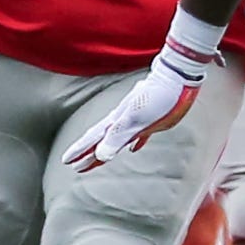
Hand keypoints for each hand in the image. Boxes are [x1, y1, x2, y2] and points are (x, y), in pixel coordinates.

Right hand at [62, 42, 212, 171]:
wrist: (177, 77)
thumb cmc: (157, 97)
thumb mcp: (136, 120)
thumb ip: (118, 137)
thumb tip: (101, 155)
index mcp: (117, 121)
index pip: (93, 139)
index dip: (80, 151)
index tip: (67, 162)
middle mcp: (123, 121)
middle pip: (101, 140)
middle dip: (88, 154)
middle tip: (76, 167)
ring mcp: (136, 119)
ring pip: (116, 138)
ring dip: (105, 149)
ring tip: (97, 159)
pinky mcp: (152, 120)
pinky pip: (138, 135)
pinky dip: (133, 143)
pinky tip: (133, 148)